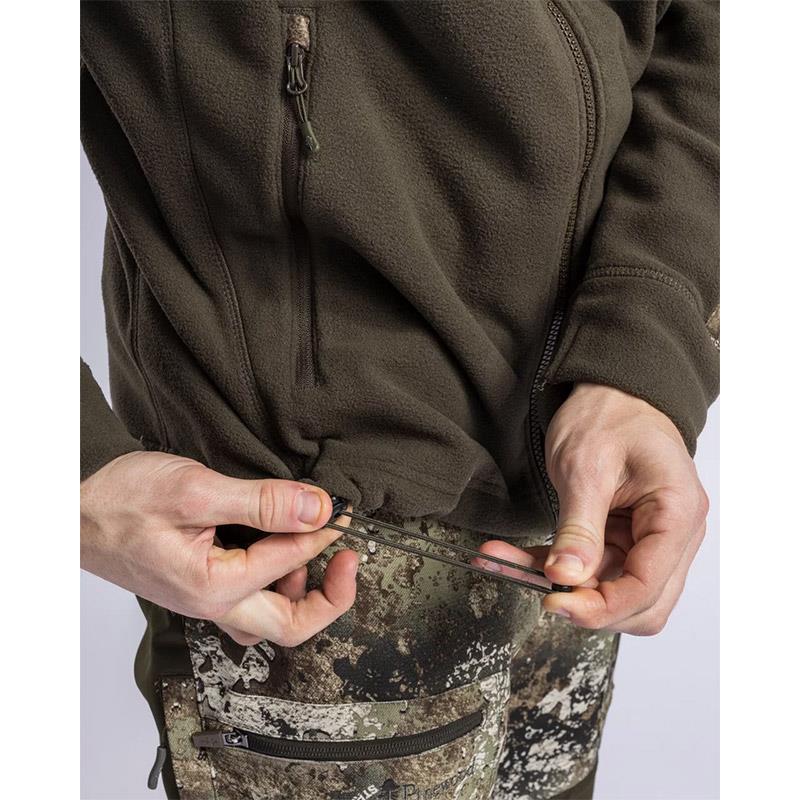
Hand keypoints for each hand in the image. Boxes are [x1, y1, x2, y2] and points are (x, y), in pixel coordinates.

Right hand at [80, 451, 358, 645]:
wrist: (76, 509)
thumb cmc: (122, 501)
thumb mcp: (197, 492)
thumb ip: (262, 503)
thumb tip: (318, 509)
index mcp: (214, 588)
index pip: (290, 566)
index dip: (323, 536)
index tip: (341, 511)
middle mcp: (214, 603)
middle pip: (290, 624)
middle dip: (330, 595)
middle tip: (349, 557)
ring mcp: (208, 598)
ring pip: (273, 615)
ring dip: (304, 589)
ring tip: (318, 550)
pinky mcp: (204, 583)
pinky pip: (253, 597)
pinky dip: (277, 579)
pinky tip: (281, 550)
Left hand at [479, 383, 708, 634]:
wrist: (609, 390)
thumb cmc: (609, 414)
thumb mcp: (586, 467)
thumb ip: (579, 527)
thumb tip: (566, 578)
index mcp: (676, 514)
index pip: (648, 586)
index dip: (603, 607)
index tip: (557, 604)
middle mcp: (672, 534)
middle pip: (639, 603)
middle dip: (588, 605)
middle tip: (540, 596)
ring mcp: (647, 537)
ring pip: (608, 589)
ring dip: (560, 586)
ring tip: (504, 564)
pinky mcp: (620, 536)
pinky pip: (588, 566)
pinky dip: (550, 566)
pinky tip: (508, 557)